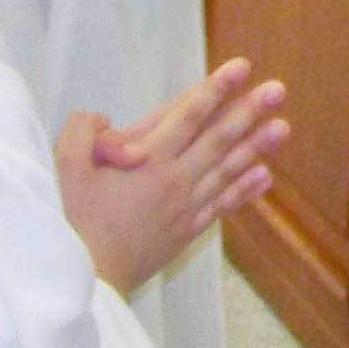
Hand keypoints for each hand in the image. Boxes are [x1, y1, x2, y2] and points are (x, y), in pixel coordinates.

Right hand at [55, 59, 287, 295]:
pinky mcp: (187, 230)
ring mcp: (185, 206)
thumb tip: (105, 119)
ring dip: (256, 147)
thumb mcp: (65, 167)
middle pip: (217, 138)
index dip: (215, 89)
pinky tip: (265, 175)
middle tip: (277, 89)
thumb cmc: (74, 221)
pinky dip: (244, 189)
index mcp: (147, 160)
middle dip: (248, 111)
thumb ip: (82, 132)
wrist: (88, 279)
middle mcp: (174, 180)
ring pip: (227, 170)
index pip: (188, 116)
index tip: (240, 68)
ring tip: (284, 126)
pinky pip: (222, 204)